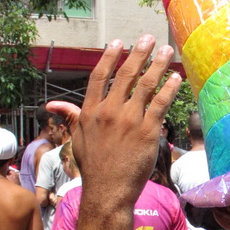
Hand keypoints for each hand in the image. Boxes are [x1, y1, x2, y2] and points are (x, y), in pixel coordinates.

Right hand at [48, 36, 180, 205]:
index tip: (118, 42)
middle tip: (149, 38)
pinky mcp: (147, 132)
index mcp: (91, 111)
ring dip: (158, 65)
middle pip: (125, 75)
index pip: (100, 76)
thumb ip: (71, 116)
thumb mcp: (78, 138)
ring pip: (146, 85)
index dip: (109, 57)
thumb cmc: (94, 166)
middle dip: (138, 53)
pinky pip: (160, 104)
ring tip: (167, 52)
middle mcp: (109, 112)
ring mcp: (129, 121)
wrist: (108, 191)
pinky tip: (176, 78)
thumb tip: (53, 104)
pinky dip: (169, 89)